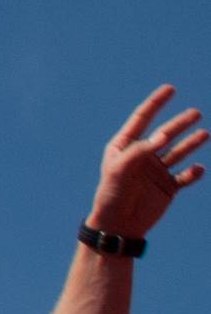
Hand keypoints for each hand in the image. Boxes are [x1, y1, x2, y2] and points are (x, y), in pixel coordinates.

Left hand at [86, 84, 204, 238]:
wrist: (118, 225)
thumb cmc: (112, 195)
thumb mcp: (120, 170)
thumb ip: (139, 152)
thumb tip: (162, 136)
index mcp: (125, 146)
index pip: (142, 119)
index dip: (156, 103)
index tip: (170, 89)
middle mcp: (143, 155)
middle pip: (165, 133)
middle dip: (180, 123)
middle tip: (195, 113)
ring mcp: (156, 170)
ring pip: (178, 152)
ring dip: (191, 142)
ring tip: (205, 133)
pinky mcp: (168, 187)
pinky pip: (185, 177)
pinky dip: (194, 173)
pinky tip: (199, 168)